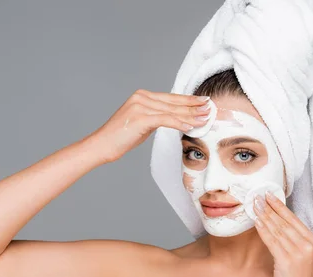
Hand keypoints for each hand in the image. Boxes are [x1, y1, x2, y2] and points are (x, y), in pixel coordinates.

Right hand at [86, 89, 212, 162]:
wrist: (102, 145)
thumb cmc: (120, 137)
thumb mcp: (141, 124)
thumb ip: (156, 117)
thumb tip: (174, 120)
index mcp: (142, 96)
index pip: (171, 98)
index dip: (189, 100)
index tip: (203, 103)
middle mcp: (141, 97)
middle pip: (174, 102)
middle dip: (194, 106)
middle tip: (211, 108)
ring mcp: (140, 106)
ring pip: (172, 111)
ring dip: (191, 116)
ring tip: (205, 119)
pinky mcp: (140, 117)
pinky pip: (165, 120)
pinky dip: (179, 124)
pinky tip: (190, 127)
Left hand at [253, 191, 312, 276]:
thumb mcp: (300, 259)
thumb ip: (293, 243)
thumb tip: (277, 226)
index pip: (294, 220)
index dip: (280, 206)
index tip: (269, 195)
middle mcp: (309, 246)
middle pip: (285, 222)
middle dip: (269, 207)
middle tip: (257, 196)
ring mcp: (299, 253)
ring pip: (277, 230)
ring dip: (264, 216)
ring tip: (253, 205)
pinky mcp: (287, 261)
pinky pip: (272, 241)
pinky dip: (263, 230)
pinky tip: (256, 222)